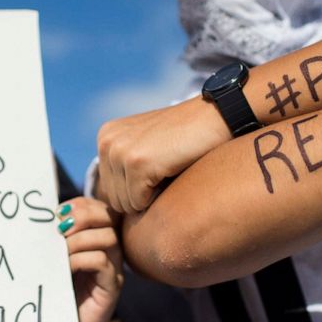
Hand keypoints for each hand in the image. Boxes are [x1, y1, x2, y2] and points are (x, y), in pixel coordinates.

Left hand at [58, 197, 123, 321]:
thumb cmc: (50, 296)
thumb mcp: (49, 261)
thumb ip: (50, 239)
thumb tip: (37, 213)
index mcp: (94, 240)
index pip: (97, 208)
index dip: (80, 205)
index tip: (56, 213)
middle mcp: (108, 252)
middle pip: (108, 217)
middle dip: (82, 216)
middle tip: (59, 229)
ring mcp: (112, 271)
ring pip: (108, 238)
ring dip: (80, 239)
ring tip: (60, 252)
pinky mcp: (110, 290)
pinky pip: (104, 263)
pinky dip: (83, 259)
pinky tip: (66, 267)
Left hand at [97, 96, 231, 212]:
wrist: (215, 118)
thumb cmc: (185, 137)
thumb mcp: (145, 144)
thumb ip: (124, 164)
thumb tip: (114, 202)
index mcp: (106, 136)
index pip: (108, 188)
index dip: (134, 190)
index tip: (156, 171)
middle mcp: (107, 142)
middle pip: (113, 199)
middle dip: (140, 197)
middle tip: (163, 174)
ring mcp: (120, 152)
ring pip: (125, 204)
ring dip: (149, 198)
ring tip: (167, 172)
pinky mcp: (137, 163)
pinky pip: (139, 203)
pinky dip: (158, 198)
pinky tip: (171, 174)